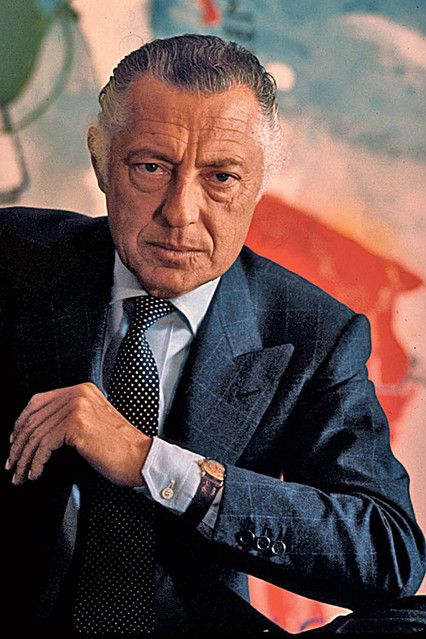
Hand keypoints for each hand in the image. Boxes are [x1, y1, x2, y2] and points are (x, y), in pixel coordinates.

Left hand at [6, 382, 151, 486]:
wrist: (140, 457)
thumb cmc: (119, 447)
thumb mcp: (93, 422)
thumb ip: (69, 417)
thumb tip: (36, 430)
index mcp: (82, 390)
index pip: (38, 401)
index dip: (21, 422)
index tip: (14, 441)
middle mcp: (79, 394)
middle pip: (34, 418)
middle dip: (18, 445)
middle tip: (12, 464)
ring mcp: (78, 408)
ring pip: (36, 434)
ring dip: (24, 458)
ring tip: (21, 474)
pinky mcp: (77, 425)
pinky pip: (44, 445)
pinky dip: (36, 462)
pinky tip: (36, 473)